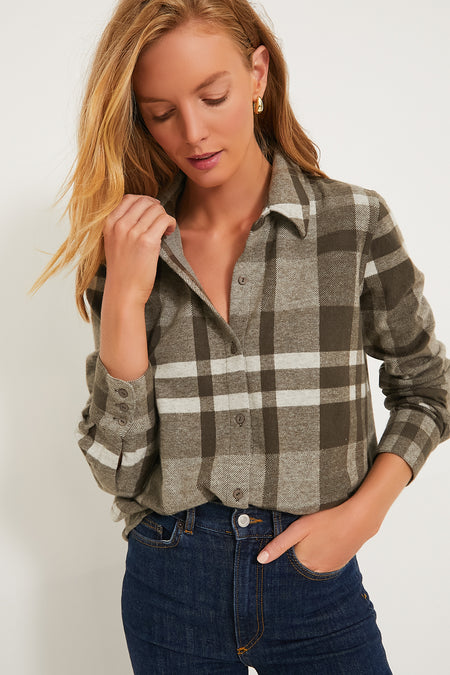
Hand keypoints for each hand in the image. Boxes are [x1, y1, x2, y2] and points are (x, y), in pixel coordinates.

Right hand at [103, 194, 175, 305]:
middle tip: (160, 221)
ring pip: (156, 209)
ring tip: (165, 229)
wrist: (124, 291)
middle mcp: (119, 225)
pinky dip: (170, 223)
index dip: (144, 201)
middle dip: (156, 209)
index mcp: (108, 223)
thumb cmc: (122, 270)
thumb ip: (122, 225)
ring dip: (164, 217)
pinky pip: (164, 219)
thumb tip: (145, 208)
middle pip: (144, 202)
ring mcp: (132, 232)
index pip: (129, 198)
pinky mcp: (147, 241)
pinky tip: (169, 232)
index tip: (152, 211)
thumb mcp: (114, 242)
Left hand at [256, 498, 378, 570]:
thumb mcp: (300, 528)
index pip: (286, 563)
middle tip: (301, 535)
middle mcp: (316, 570)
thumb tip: (260, 560)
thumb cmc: (328, 518)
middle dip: (296, 553)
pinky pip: (326, 561)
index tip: (281, 545)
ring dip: (310, 554)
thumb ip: (279, 544)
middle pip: (299, 563)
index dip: (281, 553)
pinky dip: (322, 554)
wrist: (361, 516)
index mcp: (304, 562)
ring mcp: (330, 568)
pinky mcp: (341, 562)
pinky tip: (325, 539)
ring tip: (314, 536)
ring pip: (313, 563)